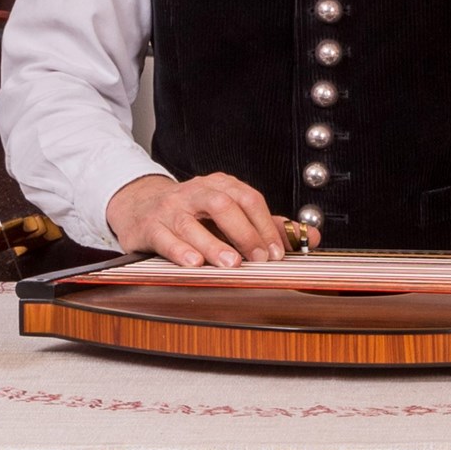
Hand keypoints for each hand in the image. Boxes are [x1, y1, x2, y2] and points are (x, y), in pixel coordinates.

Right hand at [107, 170, 288, 267]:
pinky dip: (180, 251)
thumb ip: (268, 227)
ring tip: (230, 263)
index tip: (277, 252)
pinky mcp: (149, 226)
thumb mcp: (230, 215)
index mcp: (219, 186)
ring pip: (191, 223)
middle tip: (259, 258)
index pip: (248, 199)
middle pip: (222, 205)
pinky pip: (164, 237)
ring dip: (213, 244)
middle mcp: (194, 192)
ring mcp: (170, 208)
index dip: (265, 225)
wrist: (140, 207)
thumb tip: (311, 237)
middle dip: (244, 233)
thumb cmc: (192, 214)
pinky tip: (194, 263)